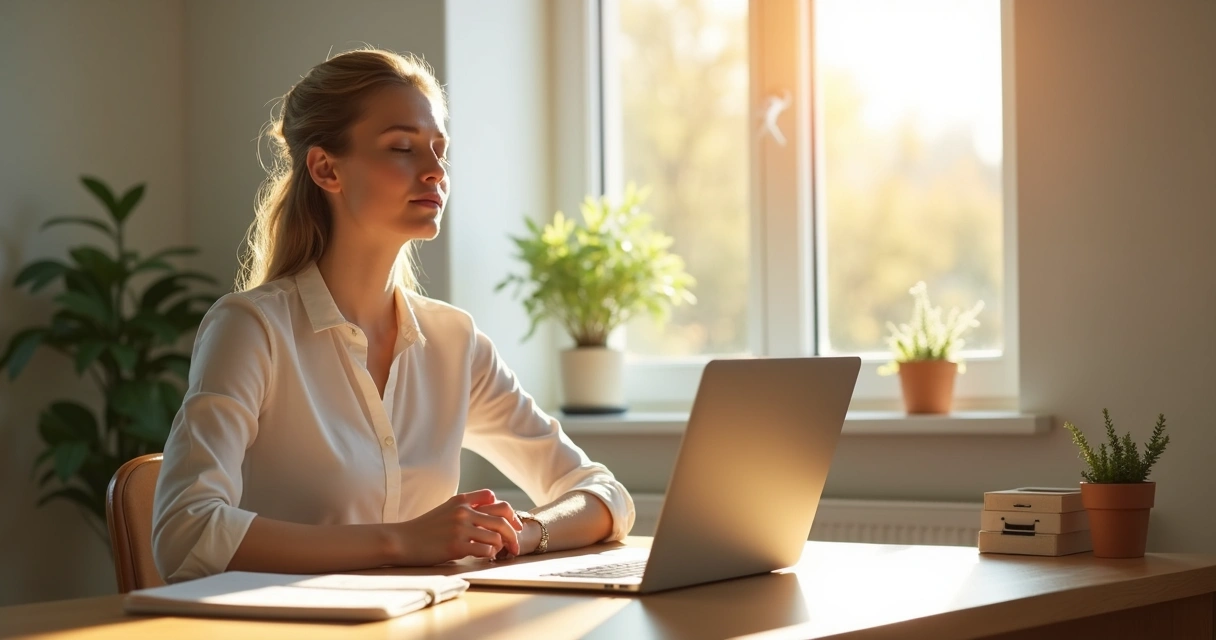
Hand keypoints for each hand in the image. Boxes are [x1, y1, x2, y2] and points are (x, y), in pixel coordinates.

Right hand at [391, 489, 522, 565]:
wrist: (402, 540)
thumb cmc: (424, 528)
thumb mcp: (446, 509)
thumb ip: (467, 507)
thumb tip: (493, 507)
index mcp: (461, 501)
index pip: (494, 499)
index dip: (508, 512)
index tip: (512, 524)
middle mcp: (463, 512)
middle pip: (502, 517)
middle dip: (514, 533)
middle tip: (516, 546)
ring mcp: (460, 528)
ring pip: (496, 535)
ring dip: (501, 546)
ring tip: (498, 553)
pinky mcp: (456, 546)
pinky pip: (486, 549)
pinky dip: (490, 554)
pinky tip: (486, 557)